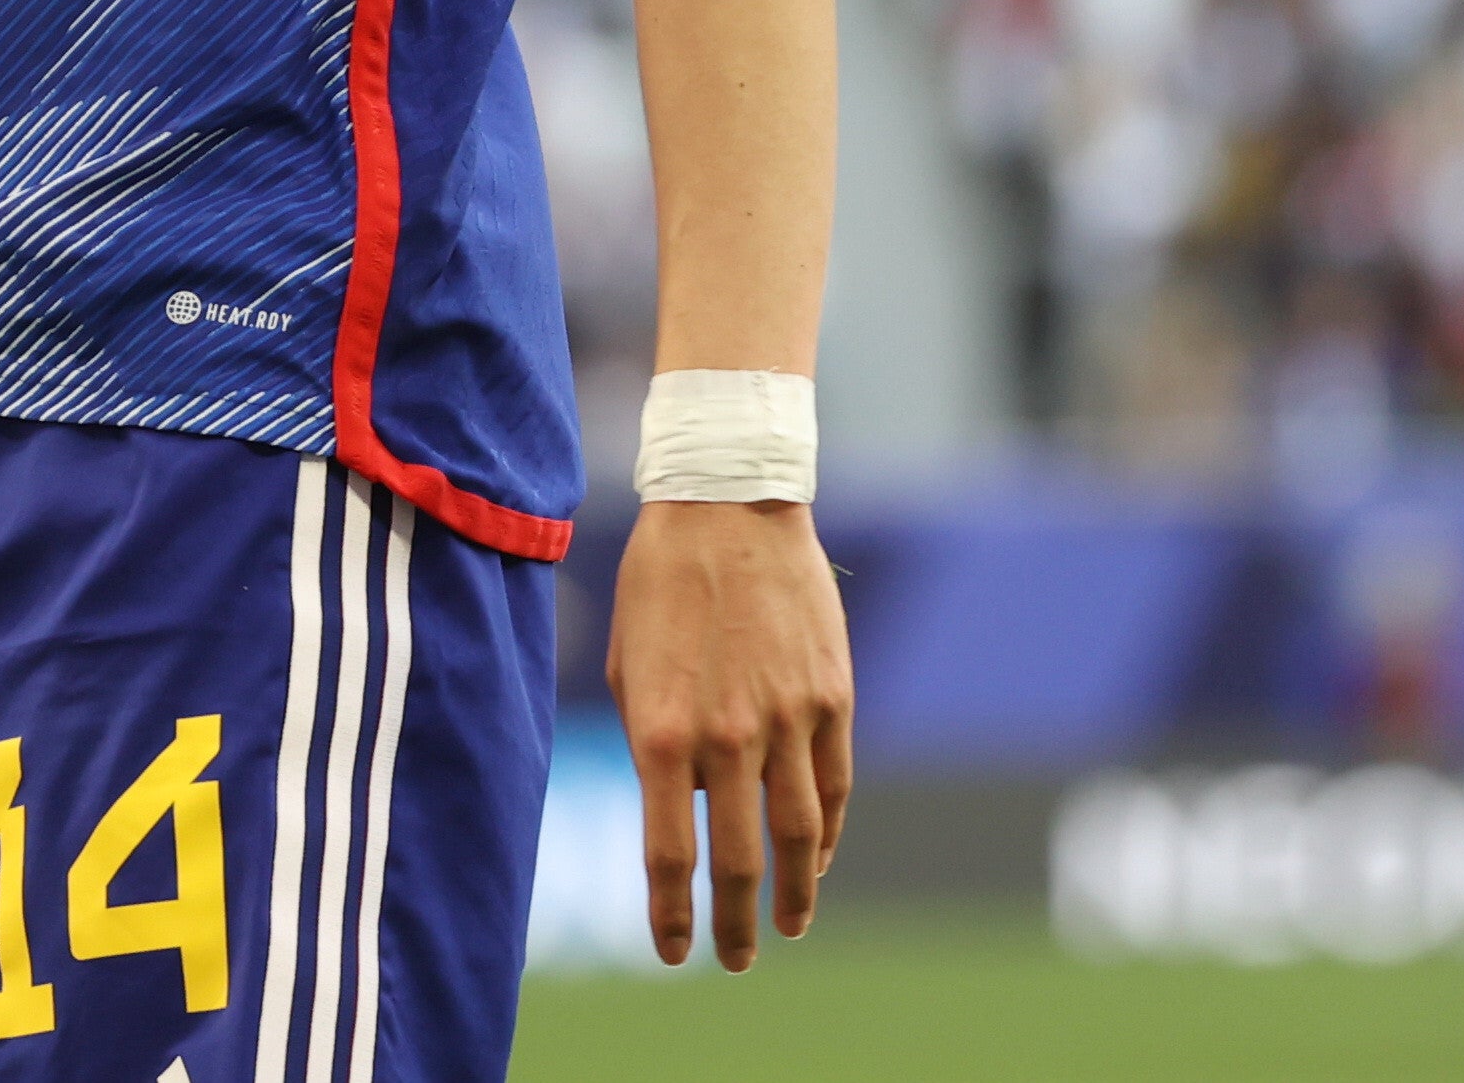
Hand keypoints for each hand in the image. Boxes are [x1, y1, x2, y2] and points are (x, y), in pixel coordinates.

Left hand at [605, 497, 852, 969]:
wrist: (727, 504)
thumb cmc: (659, 582)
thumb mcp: (628, 665)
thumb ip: (652, 742)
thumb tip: (686, 805)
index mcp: (662, 732)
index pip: (670, 855)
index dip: (671, 916)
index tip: (673, 952)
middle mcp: (728, 736)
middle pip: (741, 862)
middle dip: (738, 925)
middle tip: (737, 959)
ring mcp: (788, 719)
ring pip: (801, 837)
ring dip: (797, 894)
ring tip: (789, 925)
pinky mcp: (832, 698)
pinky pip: (834, 786)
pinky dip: (829, 833)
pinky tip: (820, 857)